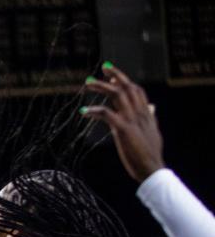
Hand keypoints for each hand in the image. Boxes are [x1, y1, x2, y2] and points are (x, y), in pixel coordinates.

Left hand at [81, 63, 164, 182]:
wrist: (152, 168)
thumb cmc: (150, 154)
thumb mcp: (153, 132)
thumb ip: (151, 118)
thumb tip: (152, 107)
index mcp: (147, 114)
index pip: (137, 90)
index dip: (125, 81)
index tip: (114, 75)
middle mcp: (140, 113)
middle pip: (128, 87)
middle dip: (115, 75)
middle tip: (103, 67)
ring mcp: (132, 120)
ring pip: (117, 95)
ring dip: (102, 87)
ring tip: (88, 83)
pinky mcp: (123, 129)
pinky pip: (107, 113)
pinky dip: (95, 110)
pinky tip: (84, 110)